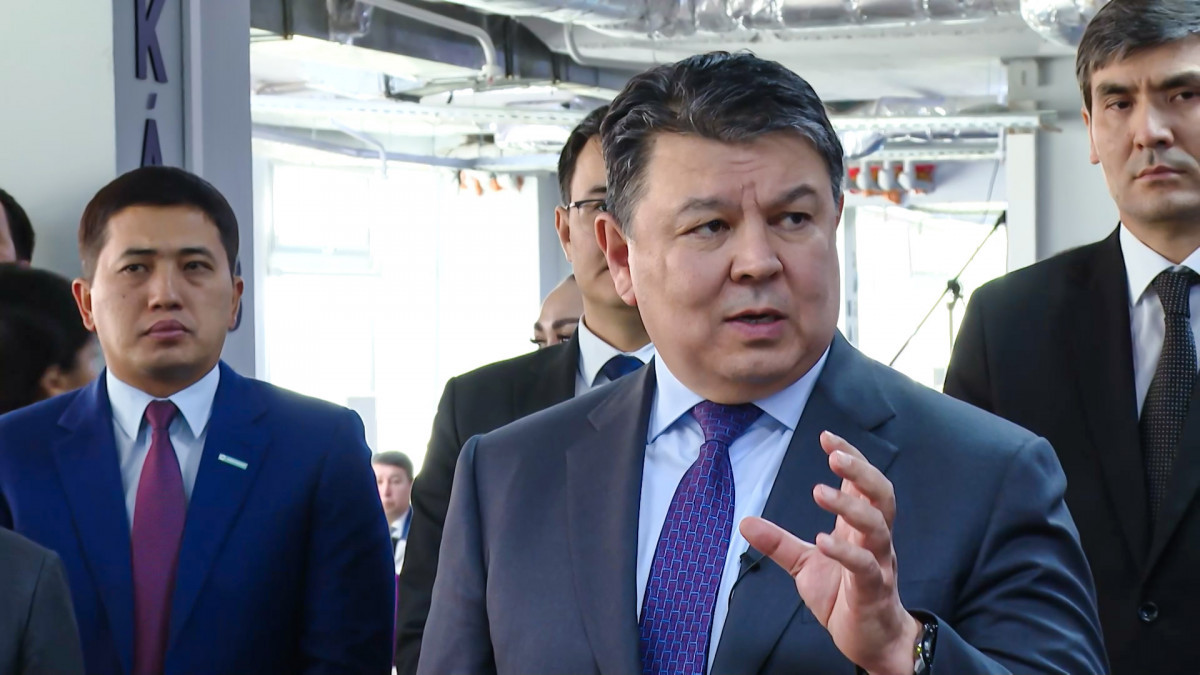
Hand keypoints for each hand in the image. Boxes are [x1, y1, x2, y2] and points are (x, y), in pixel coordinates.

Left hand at [740, 431, 920, 674]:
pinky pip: (865, 567)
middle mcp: (874, 540)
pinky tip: (823, 540)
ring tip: (820, 491)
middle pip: (881, 495)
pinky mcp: (873, 590)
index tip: (827, 437)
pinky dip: (845, 551)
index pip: (862, 483)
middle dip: (861, 471)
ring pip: (877, 526)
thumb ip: (779, 543)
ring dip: (850, 505)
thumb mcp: (804, 565)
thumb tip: (746, 521)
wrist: (870, 641)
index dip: (850, 457)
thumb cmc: (843, 597)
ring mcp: (878, 564)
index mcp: (859, 529)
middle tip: (836, 455)